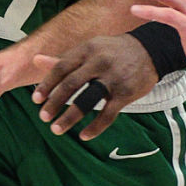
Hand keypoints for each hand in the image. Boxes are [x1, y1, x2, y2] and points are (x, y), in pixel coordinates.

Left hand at [31, 35, 158, 139]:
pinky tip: (83, 136)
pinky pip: (108, 114)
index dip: (47, 84)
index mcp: (87, 49)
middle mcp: (99, 62)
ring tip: (56, 129)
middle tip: (43, 117)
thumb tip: (35, 59)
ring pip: (87, 100)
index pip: (61, 67)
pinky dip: (95, 127)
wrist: (150, 50)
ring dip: (70, 117)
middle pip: (71, 84)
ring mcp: (113, 78)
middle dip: (54, 102)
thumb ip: (63, 59)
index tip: (36, 99)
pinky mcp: (126, 93)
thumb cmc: (113, 52)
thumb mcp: (89, 49)